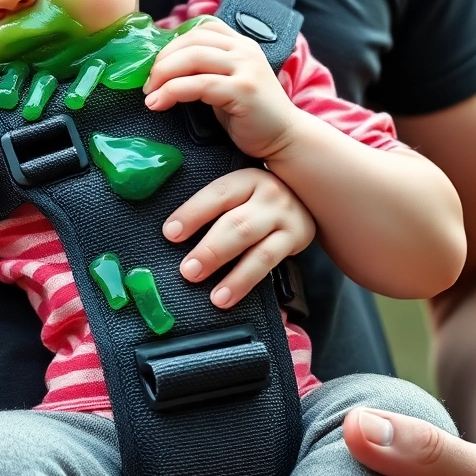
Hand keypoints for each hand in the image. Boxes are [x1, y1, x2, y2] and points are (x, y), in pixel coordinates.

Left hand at [143, 19, 299, 160]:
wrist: (285, 138)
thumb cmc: (250, 114)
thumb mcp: (226, 81)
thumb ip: (205, 67)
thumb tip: (164, 64)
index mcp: (239, 43)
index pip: (198, 29)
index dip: (171, 44)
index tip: (154, 65)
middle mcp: (244, 49)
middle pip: (190, 41)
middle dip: (161, 60)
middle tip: (146, 83)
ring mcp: (246, 68)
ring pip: (192, 58)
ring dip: (162, 75)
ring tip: (149, 94)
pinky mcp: (243, 90)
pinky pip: (198, 84)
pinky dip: (172, 92)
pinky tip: (158, 103)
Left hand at [162, 167, 314, 308]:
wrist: (306, 197)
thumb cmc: (258, 199)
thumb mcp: (240, 191)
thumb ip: (215, 205)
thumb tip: (172, 232)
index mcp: (245, 179)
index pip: (216, 194)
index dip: (192, 214)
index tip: (170, 233)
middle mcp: (267, 194)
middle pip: (235, 224)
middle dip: (210, 250)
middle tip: (188, 271)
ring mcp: (284, 216)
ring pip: (254, 246)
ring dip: (230, 272)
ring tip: (211, 295)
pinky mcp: (297, 237)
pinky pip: (268, 263)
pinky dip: (245, 282)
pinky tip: (227, 296)